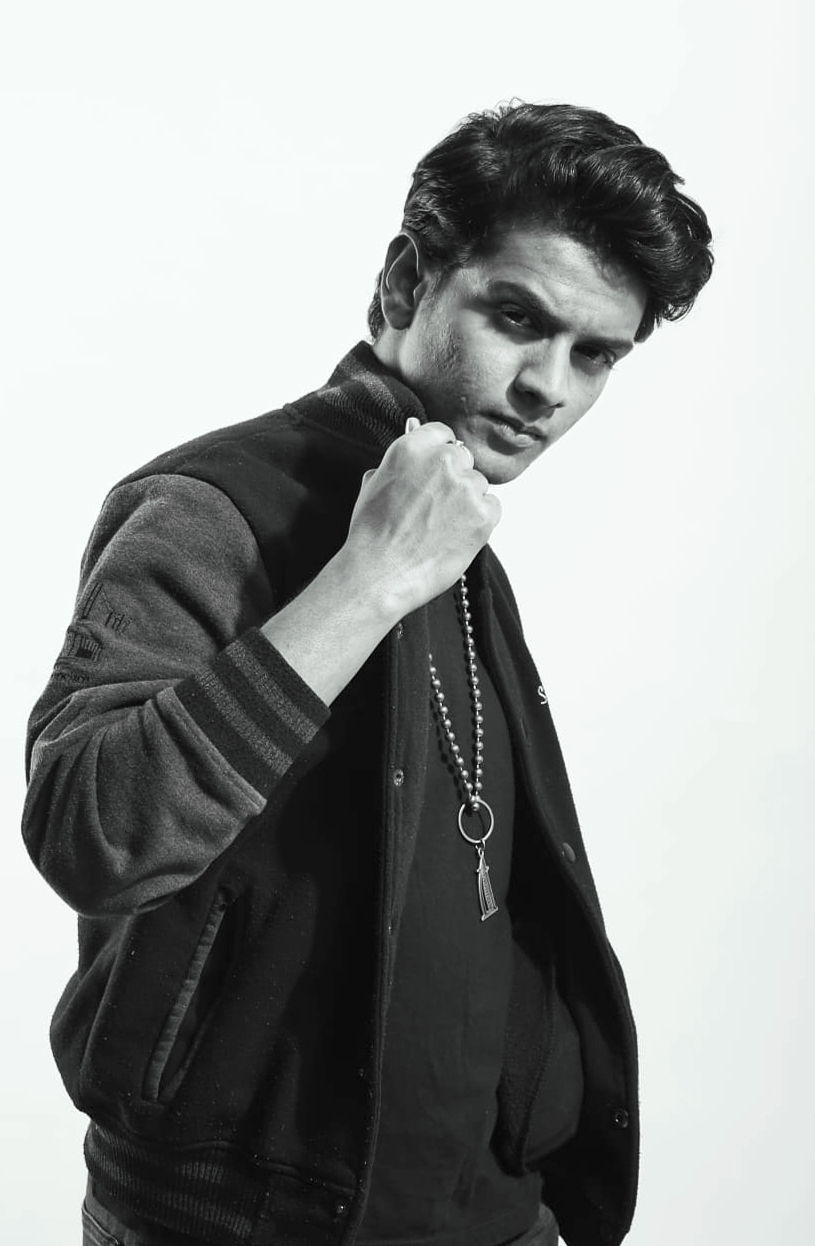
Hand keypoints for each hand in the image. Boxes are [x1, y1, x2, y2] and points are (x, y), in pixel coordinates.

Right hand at [343, 417, 501, 616]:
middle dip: (453, 478)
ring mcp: (465, 487)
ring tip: (441, 526)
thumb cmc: (372, 536)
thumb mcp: (373, 484)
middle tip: (436, 506)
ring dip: (466, 501)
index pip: (442, 434)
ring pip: (478, 484)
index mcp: (411, 448)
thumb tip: (414, 447)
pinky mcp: (483, 514)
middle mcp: (441, 461)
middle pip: (462, 459)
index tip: (438, 469)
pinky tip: (456, 535)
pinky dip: (480, 520)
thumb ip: (399, 462)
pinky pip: (492, 507)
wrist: (380, 574)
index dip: (440, 454)